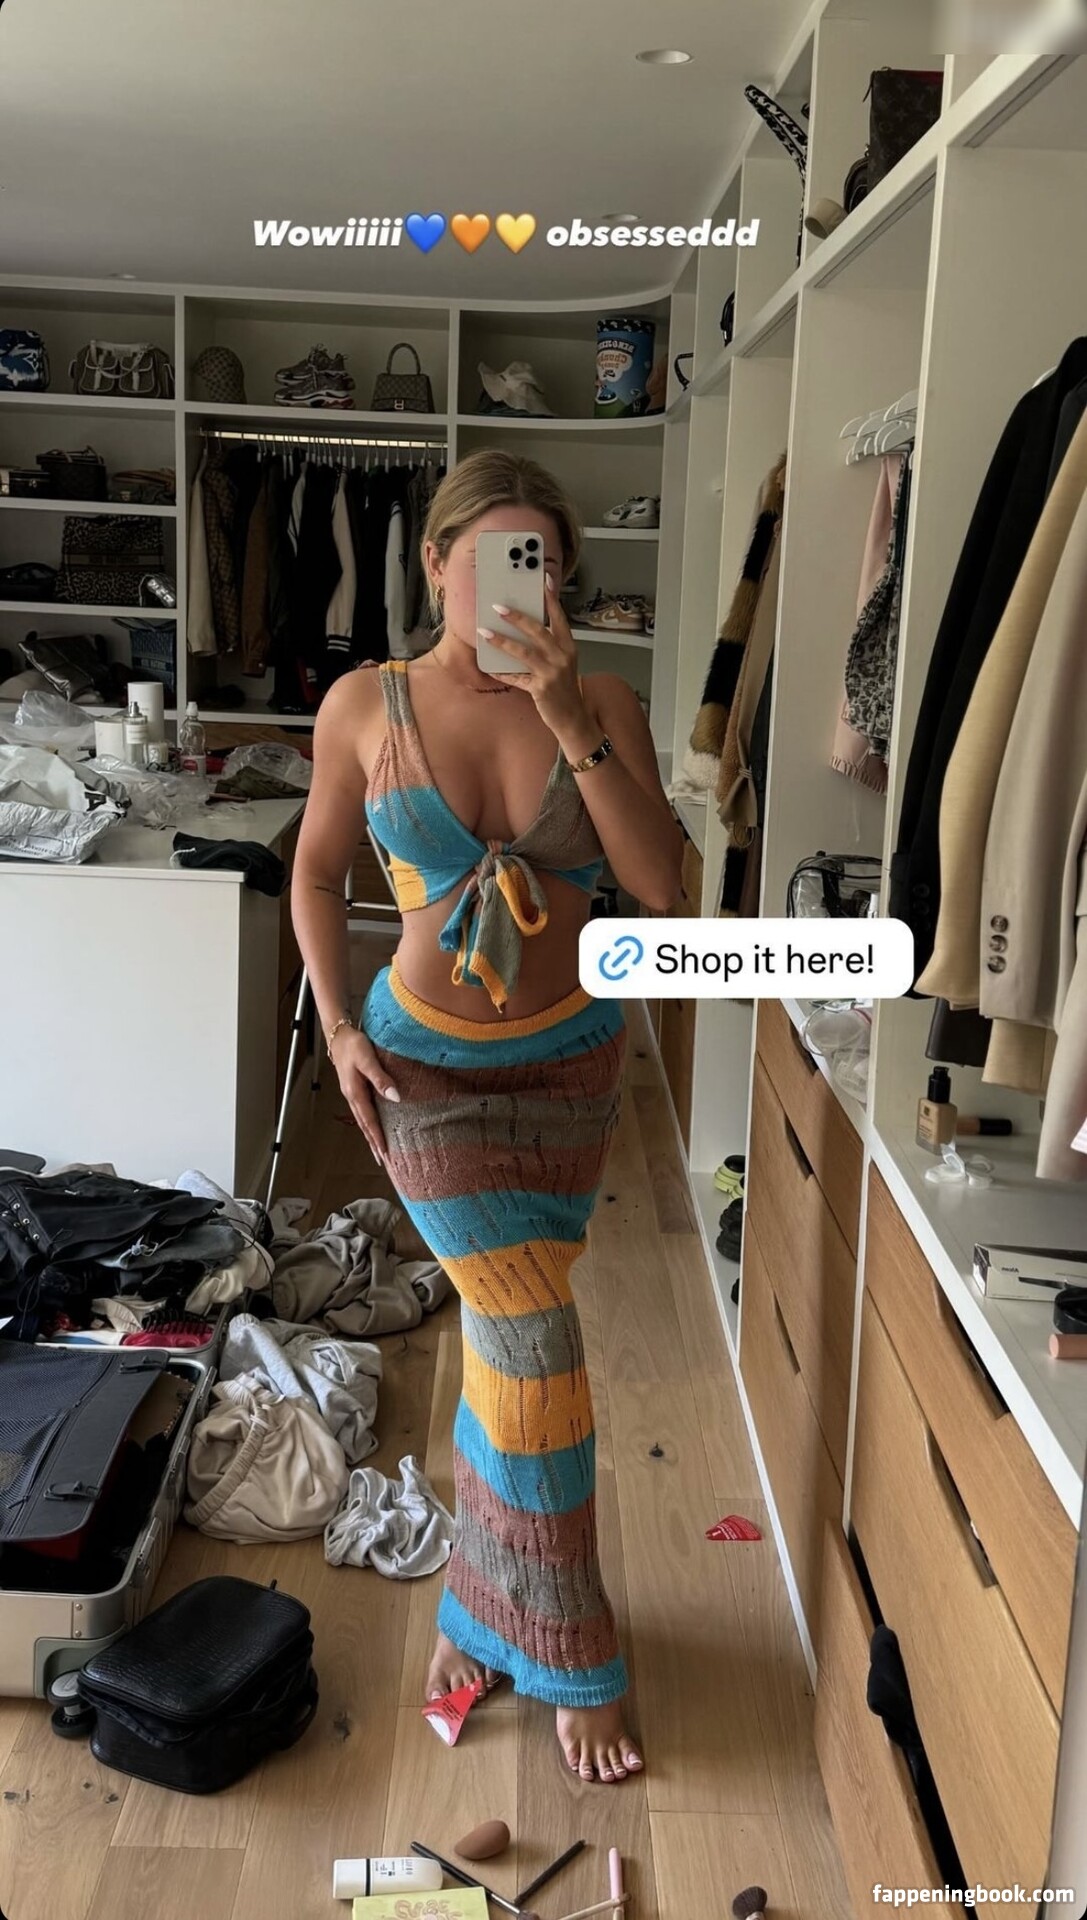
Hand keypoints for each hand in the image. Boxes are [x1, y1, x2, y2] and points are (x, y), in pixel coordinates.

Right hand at [330, 1027, 398, 1163]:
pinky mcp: (354, 1090)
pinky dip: (369, 1124)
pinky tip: (374, 1127)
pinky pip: (363, 1112)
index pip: (370, 1122)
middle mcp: (352, 1097)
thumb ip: (381, 1079)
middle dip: (373, 1144)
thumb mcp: (368, 1060)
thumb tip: (395, 1098)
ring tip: (379, 1151)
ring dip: (371, 1136)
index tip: (385, 1154)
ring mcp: (352, 1094)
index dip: (378, 1138)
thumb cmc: (354, 1045)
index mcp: (355, 1093)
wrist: (338, 1035)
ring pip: (363, 1121)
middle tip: (383, 1161)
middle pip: (365, 1126)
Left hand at [479, 572, 596, 751]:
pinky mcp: (541, 689)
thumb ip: (549, 646)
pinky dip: (501, 672)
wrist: (573, 718)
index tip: (544, 580)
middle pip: (538, 631)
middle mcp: (562, 657)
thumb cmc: (565, 688)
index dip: (551, 598)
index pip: (560, 617)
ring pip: (523, 652)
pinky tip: (489, 666)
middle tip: (499, 607)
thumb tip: (526, 627)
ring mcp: (552, 673)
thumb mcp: (563, 663)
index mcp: (568, 647)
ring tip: (485, 632)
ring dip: (502, 641)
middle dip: (517, 617)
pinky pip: (516, 678)